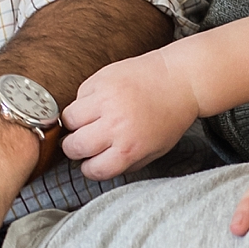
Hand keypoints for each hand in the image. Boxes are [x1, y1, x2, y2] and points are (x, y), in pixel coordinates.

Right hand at [61, 48, 199, 178]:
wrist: (180, 78)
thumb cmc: (170, 116)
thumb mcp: (155, 151)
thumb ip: (127, 163)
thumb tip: (98, 165)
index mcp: (129, 148)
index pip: (93, 169)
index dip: (90, 167)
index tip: (92, 161)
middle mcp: (114, 125)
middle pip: (73, 146)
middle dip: (76, 148)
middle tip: (86, 141)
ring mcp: (105, 100)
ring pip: (68, 119)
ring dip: (75, 123)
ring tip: (89, 120)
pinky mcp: (100, 79)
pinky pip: (78, 96)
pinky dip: (84, 101)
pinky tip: (100, 101)